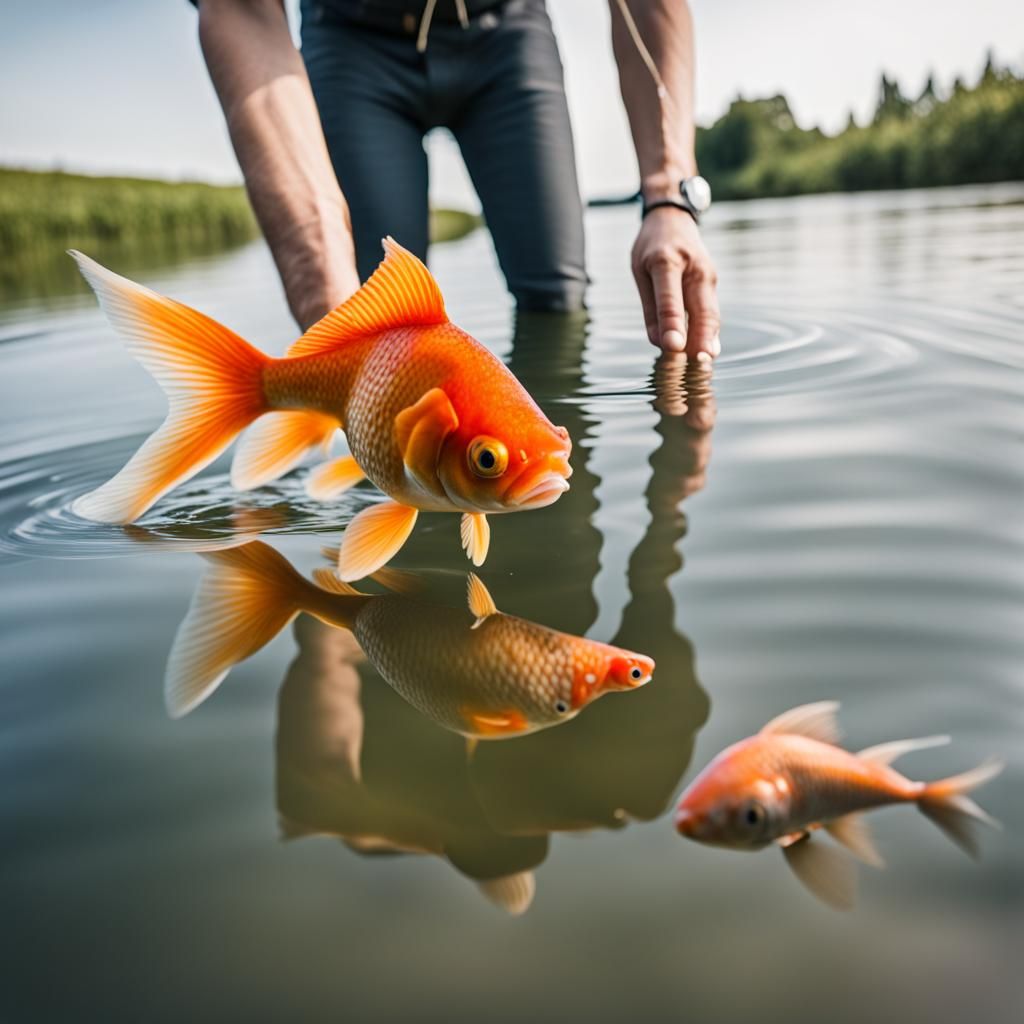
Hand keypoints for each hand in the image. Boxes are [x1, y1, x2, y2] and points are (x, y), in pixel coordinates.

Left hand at [631, 207, 720, 359]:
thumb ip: (651, 308)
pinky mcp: (713, 285)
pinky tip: (705, 353)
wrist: (675, 218)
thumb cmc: (652, 246)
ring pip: (712, 315)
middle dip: (701, 341)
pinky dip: (709, 335)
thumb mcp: (640, 271)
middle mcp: (695, 269)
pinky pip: (712, 314)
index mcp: (667, 260)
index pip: (671, 298)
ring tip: (703, 366)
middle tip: (697, 366)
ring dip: (708, 342)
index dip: (673, 324)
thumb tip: (661, 343)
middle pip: (702, 311)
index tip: (673, 348)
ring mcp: (709, 277)